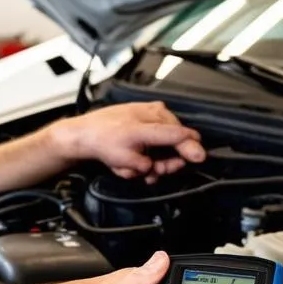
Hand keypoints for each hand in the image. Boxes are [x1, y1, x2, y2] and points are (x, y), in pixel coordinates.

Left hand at [47, 102, 205, 183]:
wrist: (83, 133)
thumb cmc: (102, 142)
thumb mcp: (126, 161)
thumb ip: (151, 164)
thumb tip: (166, 166)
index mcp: (153, 121)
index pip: (181, 135)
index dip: (191, 149)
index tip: (199, 157)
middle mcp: (155, 113)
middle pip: (175, 142)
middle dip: (164, 161)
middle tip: (152, 171)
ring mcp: (151, 112)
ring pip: (165, 141)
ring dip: (153, 158)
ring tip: (135, 165)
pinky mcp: (145, 115)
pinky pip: (156, 136)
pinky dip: (147, 149)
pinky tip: (134, 157)